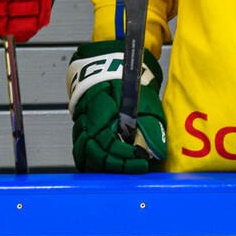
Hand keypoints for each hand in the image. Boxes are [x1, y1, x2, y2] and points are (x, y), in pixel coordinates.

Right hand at [67, 39, 166, 172]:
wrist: (107, 64)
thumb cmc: (126, 80)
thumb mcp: (144, 100)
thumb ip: (150, 126)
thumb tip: (155, 152)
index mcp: (99, 109)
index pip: (106, 142)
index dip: (124, 155)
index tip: (141, 159)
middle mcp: (85, 118)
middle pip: (92, 153)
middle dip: (116, 165)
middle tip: (137, 167)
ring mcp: (80, 124)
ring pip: (83, 154)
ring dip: (102, 167)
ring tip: (124, 170)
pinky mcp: (81, 129)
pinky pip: (81, 151)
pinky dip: (93, 163)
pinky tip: (108, 168)